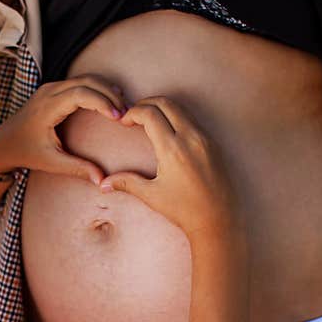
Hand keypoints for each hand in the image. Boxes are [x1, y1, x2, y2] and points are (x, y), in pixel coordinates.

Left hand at [0, 75, 126, 185]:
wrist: (3, 143)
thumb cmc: (25, 152)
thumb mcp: (50, 162)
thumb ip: (76, 168)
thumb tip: (101, 180)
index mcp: (47, 106)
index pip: (81, 94)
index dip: (103, 102)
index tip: (119, 117)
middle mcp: (49, 91)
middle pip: (88, 82)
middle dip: (111, 95)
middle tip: (128, 113)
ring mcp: (51, 87)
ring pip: (86, 79)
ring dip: (107, 90)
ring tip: (124, 109)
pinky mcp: (55, 89)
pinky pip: (81, 83)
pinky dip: (98, 90)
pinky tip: (112, 103)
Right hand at [99, 97, 240, 238]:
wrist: (218, 219)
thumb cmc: (185, 209)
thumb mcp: (152, 195)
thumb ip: (127, 183)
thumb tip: (103, 184)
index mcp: (172, 149)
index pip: (150, 113)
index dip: (133, 112)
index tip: (124, 122)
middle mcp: (190, 138)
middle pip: (165, 103)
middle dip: (146, 104)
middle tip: (133, 116)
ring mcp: (204, 138)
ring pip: (181, 108)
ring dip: (162, 108)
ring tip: (148, 122)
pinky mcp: (212, 142)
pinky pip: (192, 119)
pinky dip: (176, 117)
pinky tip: (167, 132)